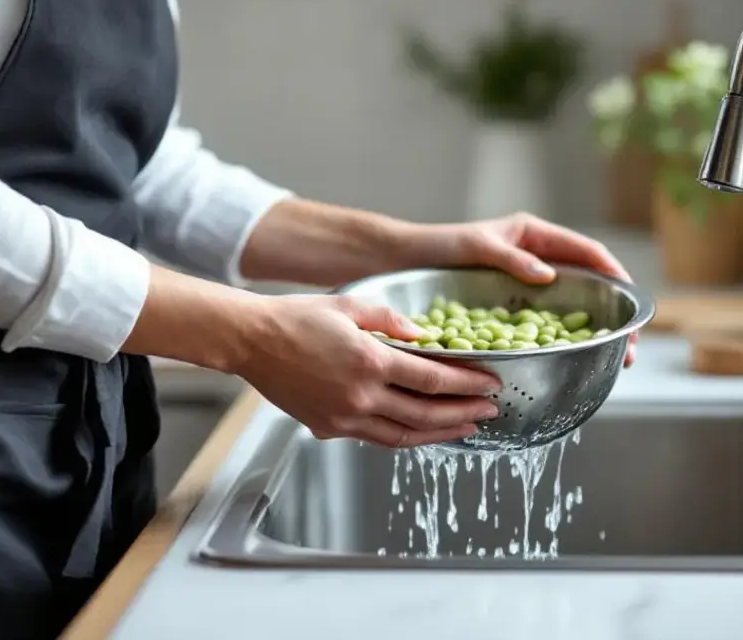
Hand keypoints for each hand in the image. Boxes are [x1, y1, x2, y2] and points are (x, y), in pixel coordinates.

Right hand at [235, 295, 502, 447]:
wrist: (251, 340)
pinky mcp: (329, 428)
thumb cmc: (297, 317)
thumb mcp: (349, 304)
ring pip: (405, 434)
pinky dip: (406, 437)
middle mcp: (360, 395)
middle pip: (426, 412)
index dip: (467, 383)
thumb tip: (423, 336)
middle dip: (464, 411)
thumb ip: (391, 320)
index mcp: (370, 360)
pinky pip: (377, 439)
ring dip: (441, 433)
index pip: (433, 379)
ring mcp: (344, 417)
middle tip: (491, 410)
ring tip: (467, 427)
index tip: (491, 382)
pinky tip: (423, 432)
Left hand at [409, 213, 638, 365]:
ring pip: (572, 308)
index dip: (615, 278)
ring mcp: (525, 285)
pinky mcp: (511, 307)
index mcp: (534, 237)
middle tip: (627, 347)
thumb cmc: (436, 247)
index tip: (631, 304)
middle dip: (613, 314)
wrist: (400, 262)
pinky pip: (544, 323)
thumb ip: (511, 258)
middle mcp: (536, 260)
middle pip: (589, 285)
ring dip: (594, 332)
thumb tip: (548, 275)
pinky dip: (562, 340)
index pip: (588, 254)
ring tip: (611, 360)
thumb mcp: (476, 247)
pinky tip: (571, 361)